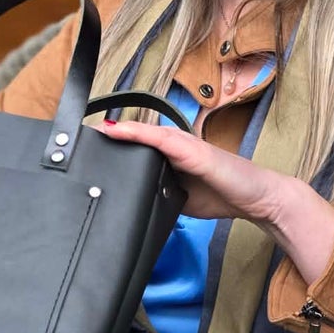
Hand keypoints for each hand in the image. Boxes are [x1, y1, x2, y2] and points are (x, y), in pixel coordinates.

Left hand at [99, 119, 333, 282]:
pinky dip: (136, 134)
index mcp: (171, 154)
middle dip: (106, 137)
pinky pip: (158, 139)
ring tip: (86, 132)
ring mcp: (183, 143)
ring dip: (114, 131)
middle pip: (134, 136)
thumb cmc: (223, 195)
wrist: (258, 197)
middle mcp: (175, 143)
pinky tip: (115, 131)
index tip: (84, 148)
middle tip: (75, 139)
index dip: (112, 144)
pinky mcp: (191, 150)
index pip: (137, 145)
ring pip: (142, 133)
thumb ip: (158, 193)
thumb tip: (132, 201)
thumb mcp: (180, 198)